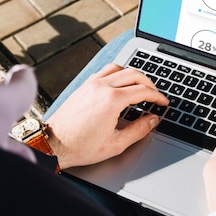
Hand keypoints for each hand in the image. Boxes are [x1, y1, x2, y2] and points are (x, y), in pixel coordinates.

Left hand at [46, 64, 167, 168]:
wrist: (53, 144)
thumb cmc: (80, 146)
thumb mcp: (116, 144)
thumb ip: (139, 130)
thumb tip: (153, 120)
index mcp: (112, 100)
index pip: (143, 91)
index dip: (157, 96)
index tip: (163, 102)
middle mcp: (102, 87)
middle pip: (134, 74)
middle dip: (149, 83)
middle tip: (156, 94)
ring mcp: (91, 84)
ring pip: (119, 68)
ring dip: (133, 75)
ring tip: (141, 86)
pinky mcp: (84, 85)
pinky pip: (105, 71)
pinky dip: (117, 74)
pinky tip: (120, 84)